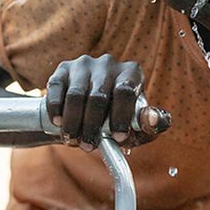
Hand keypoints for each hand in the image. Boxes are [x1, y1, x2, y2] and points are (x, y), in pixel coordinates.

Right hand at [46, 54, 170, 150]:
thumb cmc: (119, 120)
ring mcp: (84, 64)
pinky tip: (59, 123)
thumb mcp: (138, 126)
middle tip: (89, 146)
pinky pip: (57, 88)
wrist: (89, 113)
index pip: (125, 91)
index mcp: (131, 73)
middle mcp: (109, 63)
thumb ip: (152, 124)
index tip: (117, 137)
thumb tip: (152, 118)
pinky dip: (56, 109)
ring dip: (73, 122)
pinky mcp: (63, 69)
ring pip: (76, 95)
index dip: (120, 116)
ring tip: (73, 140)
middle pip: (98, 96)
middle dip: (92, 126)